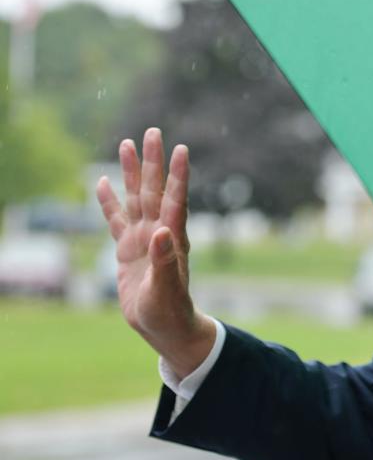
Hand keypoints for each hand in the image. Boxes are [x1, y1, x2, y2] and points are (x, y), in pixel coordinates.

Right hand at [96, 127, 215, 376]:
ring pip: (135, 199)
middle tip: (152, 132)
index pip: (175, 199)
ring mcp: (143, 240)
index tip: (181, 149)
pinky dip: (110, 202)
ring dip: (132, 174)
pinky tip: (103, 183)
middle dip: (152, 162)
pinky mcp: (128, 251)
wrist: (164, 327)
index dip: (178, 175)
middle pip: (154, 190)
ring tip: (127, 145)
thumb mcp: (167, 288)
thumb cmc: (170, 311)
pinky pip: (117, 220)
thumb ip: (165, 261)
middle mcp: (159, 233)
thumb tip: (163, 232)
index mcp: (172, 239)